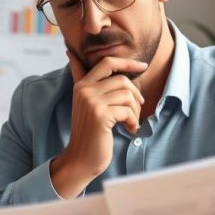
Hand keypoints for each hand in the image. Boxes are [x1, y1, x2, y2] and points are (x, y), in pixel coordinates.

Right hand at [50, 52, 146, 198]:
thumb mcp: (84, 102)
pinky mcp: (100, 115)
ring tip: (131, 122)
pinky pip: (127, 110)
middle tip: (138, 108)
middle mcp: (84, 90)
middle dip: (135, 94)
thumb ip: (80, 78)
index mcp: (82, 85)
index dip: (127, 62)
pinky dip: (133, 121)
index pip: (107, 63)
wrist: (81, 159)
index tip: (143, 65)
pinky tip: (130, 129)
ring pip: (127, 95)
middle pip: (122, 80)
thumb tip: (70, 55)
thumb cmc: (89, 132)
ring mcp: (91, 102)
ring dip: (135, 111)